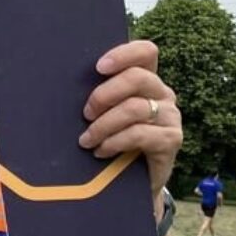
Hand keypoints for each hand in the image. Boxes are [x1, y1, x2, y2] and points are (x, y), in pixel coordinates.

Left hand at [79, 41, 181, 196]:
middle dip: (104, 94)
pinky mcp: (171, 139)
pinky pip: (140, 134)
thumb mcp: (104, 115)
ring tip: (86, 140)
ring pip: (134, 108)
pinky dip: (115, 142)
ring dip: (103, 124)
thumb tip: (64, 84)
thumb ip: (98, 97)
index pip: (146, 52)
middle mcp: (162, 94)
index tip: (98, 68)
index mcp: (146, 80)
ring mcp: (170, 116)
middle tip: (85, 114)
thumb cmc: (111, 141)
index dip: (123, 54)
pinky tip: (101, 151)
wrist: (130, 183)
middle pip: (137, 77)